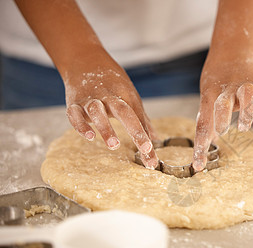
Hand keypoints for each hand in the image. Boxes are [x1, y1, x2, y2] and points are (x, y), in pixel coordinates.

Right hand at [63, 50, 158, 168]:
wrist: (85, 60)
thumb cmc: (112, 83)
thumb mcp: (130, 97)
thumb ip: (141, 119)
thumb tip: (155, 138)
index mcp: (126, 96)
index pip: (139, 119)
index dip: (146, 138)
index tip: (152, 158)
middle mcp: (110, 97)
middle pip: (125, 111)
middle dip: (136, 130)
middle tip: (145, 148)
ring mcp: (91, 99)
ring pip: (97, 111)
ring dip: (106, 128)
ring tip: (114, 144)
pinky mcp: (74, 103)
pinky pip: (75, 114)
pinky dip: (80, 124)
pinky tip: (89, 136)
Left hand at [192, 0, 252, 171]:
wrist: (232, 49)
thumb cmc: (218, 79)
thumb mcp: (208, 96)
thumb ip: (209, 119)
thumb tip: (207, 143)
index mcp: (209, 96)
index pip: (202, 123)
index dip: (200, 145)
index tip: (198, 165)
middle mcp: (226, 90)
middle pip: (222, 103)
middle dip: (221, 118)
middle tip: (221, 131)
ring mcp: (244, 84)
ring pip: (247, 94)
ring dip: (246, 111)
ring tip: (243, 126)